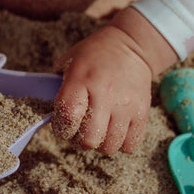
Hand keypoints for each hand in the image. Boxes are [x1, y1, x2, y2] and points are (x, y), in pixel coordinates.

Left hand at [51, 7, 177, 154]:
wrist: (132, 46)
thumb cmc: (95, 54)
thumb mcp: (71, 59)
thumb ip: (58, 84)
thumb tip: (50, 112)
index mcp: (82, 79)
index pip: (68, 116)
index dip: (61, 127)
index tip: (62, 124)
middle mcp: (105, 93)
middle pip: (89, 139)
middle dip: (80, 140)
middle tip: (80, 130)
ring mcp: (126, 105)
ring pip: (109, 147)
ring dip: (100, 143)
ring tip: (98, 129)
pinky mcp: (142, 112)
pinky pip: (129, 145)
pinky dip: (120, 143)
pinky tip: (115, 129)